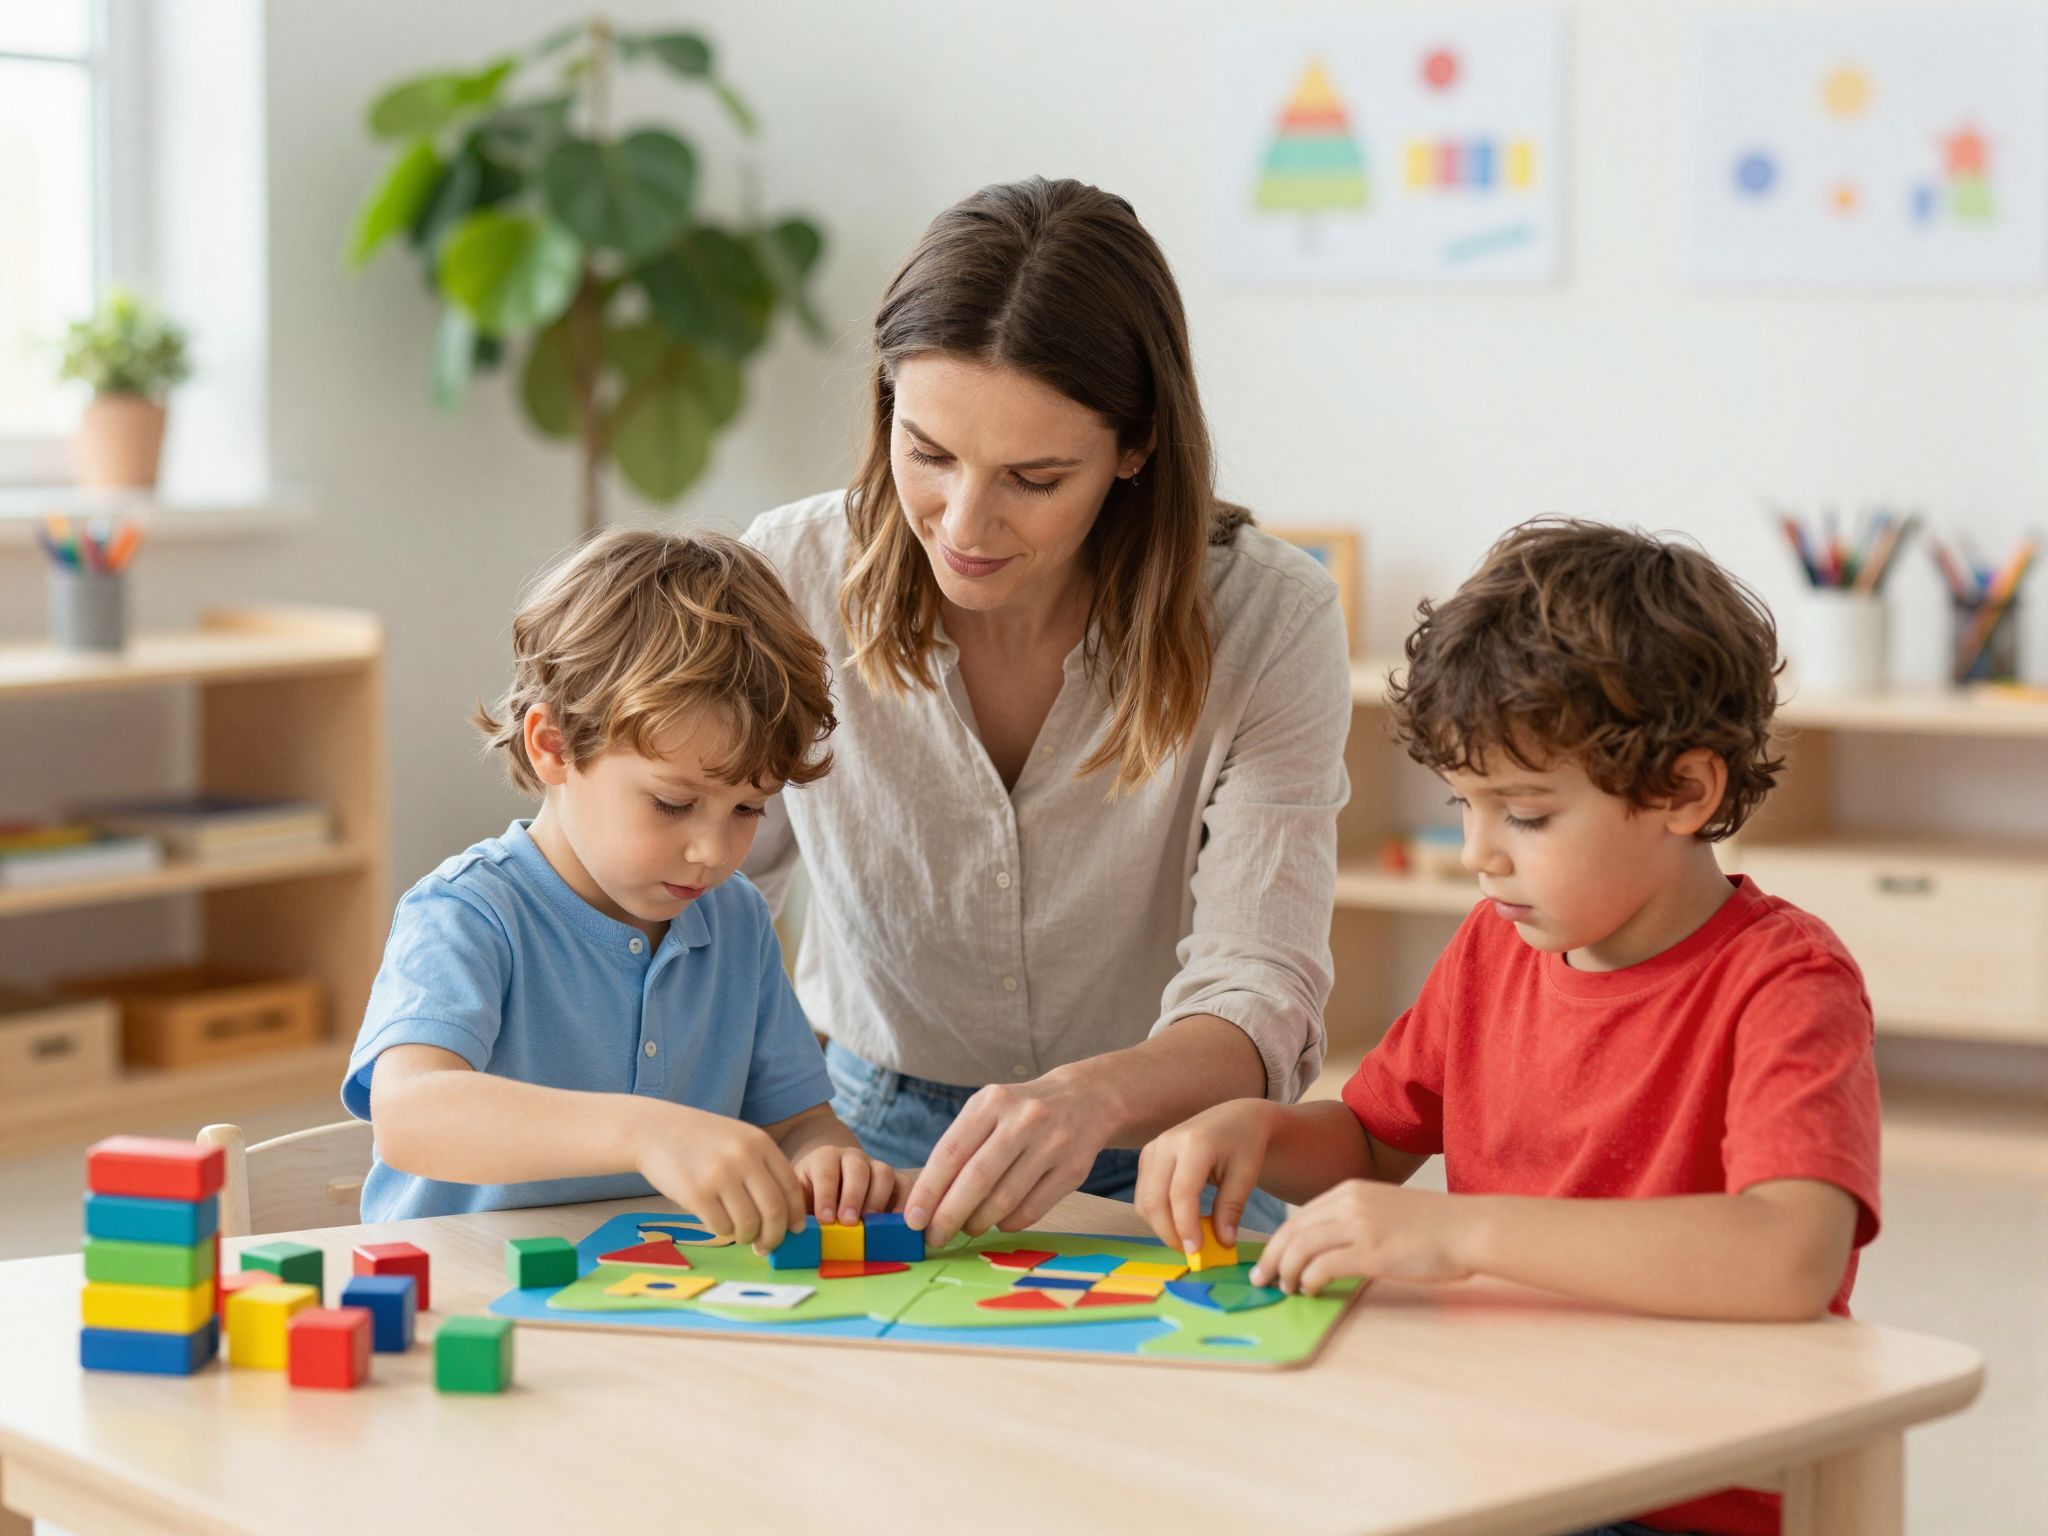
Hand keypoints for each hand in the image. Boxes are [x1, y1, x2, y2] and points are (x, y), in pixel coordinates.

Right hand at [632, 1103, 806, 1254]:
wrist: (656, 1130)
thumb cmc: (702, 1140)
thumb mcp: (739, 1140)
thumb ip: (762, 1168)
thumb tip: (784, 1216)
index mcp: (760, 1143)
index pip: (790, 1187)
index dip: (796, 1215)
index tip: (793, 1231)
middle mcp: (744, 1157)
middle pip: (774, 1211)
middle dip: (774, 1236)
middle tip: (766, 1245)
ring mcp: (720, 1175)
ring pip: (749, 1224)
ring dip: (748, 1237)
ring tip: (740, 1234)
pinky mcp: (696, 1193)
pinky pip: (721, 1227)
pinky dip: (724, 1232)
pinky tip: (718, 1223)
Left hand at [792, 1143, 897, 1224]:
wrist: (830, 1180)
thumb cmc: (812, 1195)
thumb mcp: (799, 1197)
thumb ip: (798, 1211)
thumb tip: (794, 1236)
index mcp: (825, 1158)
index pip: (826, 1171)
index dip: (826, 1195)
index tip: (825, 1219)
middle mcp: (852, 1158)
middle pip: (857, 1169)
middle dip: (853, 1196)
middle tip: (848, 1222)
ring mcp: (876, 1167)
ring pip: (883, 1173)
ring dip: (877, 1200)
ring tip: (871, 1225)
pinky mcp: (895, 1180)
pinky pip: (905, 1185)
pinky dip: (904, 1203)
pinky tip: (896, 1224)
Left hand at [902, 1069, 1115, 1247]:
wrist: (1084, 1100)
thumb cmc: (1020, 1113)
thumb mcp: (988, 1111)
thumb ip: (958, 1147)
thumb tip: (924, 1201)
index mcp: (992, 1102)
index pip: (950, 1152)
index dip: (928, 1191)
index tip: (913, 1219)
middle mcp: (1023, 1119)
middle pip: (976, 1179)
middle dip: (948, 1216)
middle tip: (934, 1237)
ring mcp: (1052, 1144)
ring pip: (1004, 1200)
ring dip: (978, 1222)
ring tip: (967, 1227)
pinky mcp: (1073, 1170)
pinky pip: (1031, 1210)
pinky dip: (1008, 1223)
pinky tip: (1000, 1220)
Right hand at [1135, 1099, 1276, 1251]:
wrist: (1234, 1117)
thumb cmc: (1244, 1144)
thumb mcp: (1246, 1174)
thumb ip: (1232, 1208)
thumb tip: (1223, 1244)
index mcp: (1195, 1143)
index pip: (1181, 1193)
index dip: (1185, 1226)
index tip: (1195, 1251)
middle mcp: (1167, 1143)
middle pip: (1154, 1199)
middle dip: (1169, 1232)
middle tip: (1191, 1252)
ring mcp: (1153, 1148)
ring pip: (1144, 1200)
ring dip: (1161, 1226)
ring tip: (1188, 1237)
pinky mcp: (1147, 1156)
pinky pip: (1143, 1195)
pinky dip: (1157, 1214)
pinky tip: (1179, 1220)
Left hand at [1249, 1180, 1478, 1295]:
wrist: (1467, 1228)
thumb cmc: (1432, 1225)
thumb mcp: (1383, 1208)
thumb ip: (1354, 1219)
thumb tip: (1325, 1247)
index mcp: (1350, 1190)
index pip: (1299, 1216)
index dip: (1279, 1241)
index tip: (1269, 1260)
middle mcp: (1349, 1203)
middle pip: (1292, 1230)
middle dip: (1272, 1257)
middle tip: (1261, 1279)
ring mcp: (1359, 1226)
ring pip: (1301, 1248)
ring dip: (1287, 1272)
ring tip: (1286, 1289)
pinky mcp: (1371, 1252)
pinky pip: (1322, 1267)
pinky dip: (1309, 1281)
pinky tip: (1311, 1291)